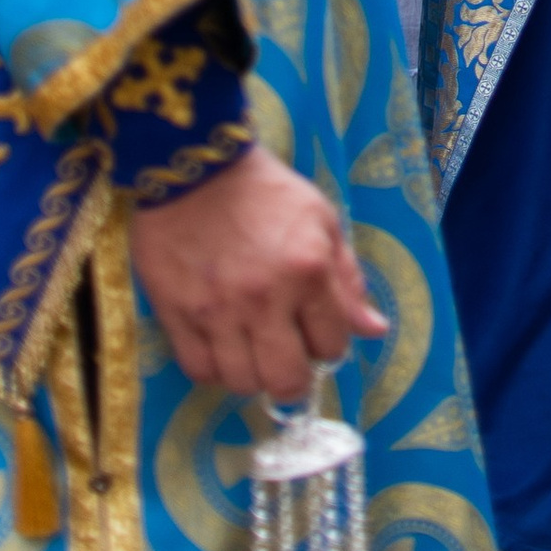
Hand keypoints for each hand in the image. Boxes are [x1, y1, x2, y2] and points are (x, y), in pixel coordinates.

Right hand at [129, 142, 386, 400]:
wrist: (197, 167)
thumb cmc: (266, 193)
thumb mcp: (321, 222)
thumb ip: (348, 280)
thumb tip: (374, 330)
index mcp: (307, 271)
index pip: (331, 346)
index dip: (328, 345)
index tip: (315, 332)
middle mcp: (264, 298)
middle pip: (287, 380)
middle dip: (295, 378)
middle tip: (287, 359)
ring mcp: (217, 310)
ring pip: (242, 382)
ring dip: (253, 374)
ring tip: (252, 350)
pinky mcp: (176, 313)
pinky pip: (199, 369)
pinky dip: (214, 369)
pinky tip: (222, 347)